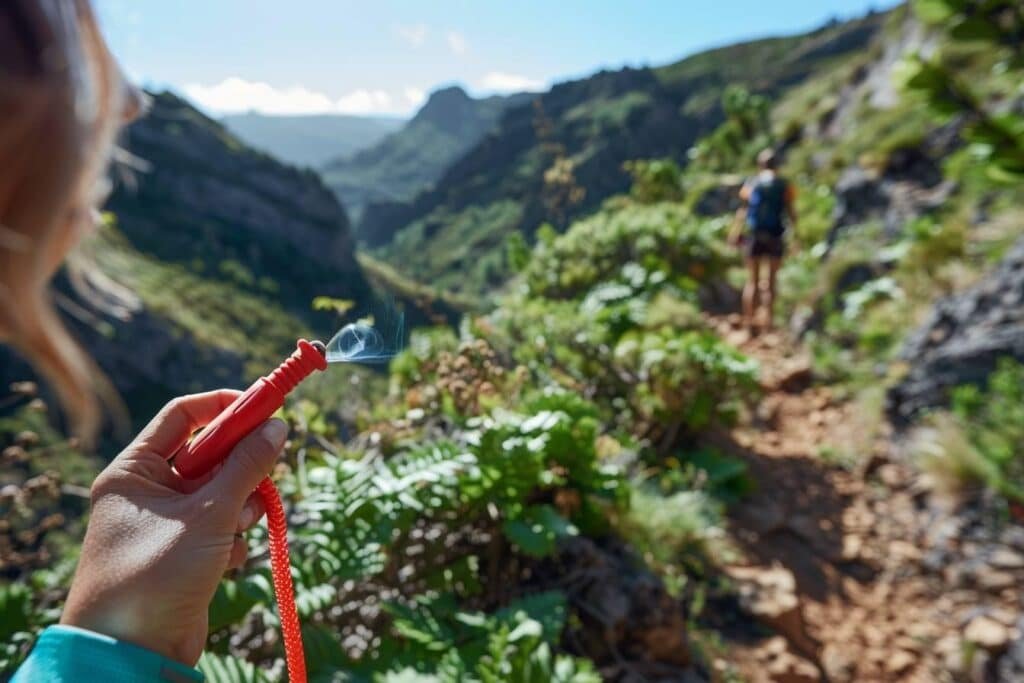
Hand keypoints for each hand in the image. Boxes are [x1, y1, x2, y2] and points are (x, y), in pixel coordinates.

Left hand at [61, 390, 287, 665]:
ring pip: (221, 491)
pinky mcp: (182, 552)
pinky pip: (220, 525)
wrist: (131, 652)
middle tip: (269, 467)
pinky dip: (232, 537)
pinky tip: (227, 559)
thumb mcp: (209, 514)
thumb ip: (247, 467)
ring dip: (241, 505)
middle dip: (242, 464)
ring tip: (242, 525)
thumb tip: (277, 427)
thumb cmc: (155, 576)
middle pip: (208, 453)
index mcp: (134, 470)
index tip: (266, 407)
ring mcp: (165, 522)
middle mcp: (146, 491)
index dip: (226, 407)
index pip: (183, 415)